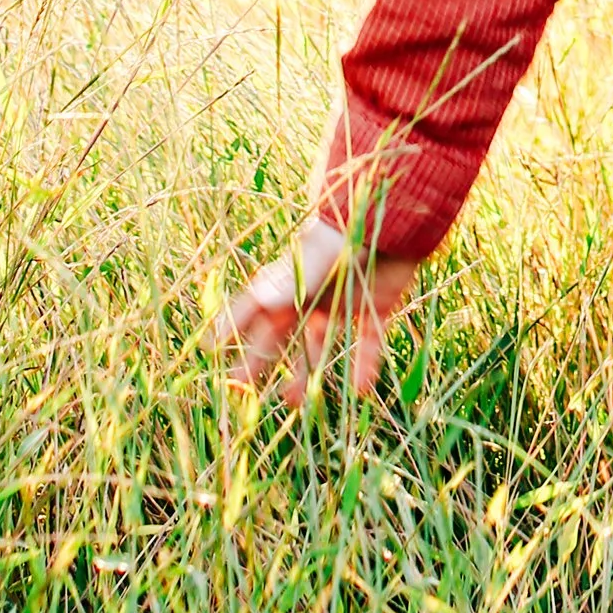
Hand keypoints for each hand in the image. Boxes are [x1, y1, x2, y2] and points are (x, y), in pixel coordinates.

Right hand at [213, 214, 418, 405]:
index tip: (211, 348)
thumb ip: (296, 278)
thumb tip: (261, 298)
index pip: (255, 305)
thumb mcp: (323, 251)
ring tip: (294, 403)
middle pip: (280, 332)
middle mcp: (314, 292)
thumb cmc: (352, 223)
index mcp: (294, 277)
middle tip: (242, 388)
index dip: (232, 325)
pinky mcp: (376, 306)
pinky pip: (367, 341)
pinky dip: (364, 365)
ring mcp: (344, 301)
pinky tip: (360, 390)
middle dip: (260, 358)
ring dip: (307, 370)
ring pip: (319, 343)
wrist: (401, 209)